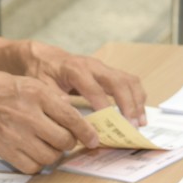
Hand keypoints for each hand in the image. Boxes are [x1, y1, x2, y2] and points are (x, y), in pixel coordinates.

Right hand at [0, 70, 99, 173]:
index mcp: (38, 96)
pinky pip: (32, 167)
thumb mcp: (33, 85)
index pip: (72, 118)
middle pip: (64, 140)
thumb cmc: (5, 91)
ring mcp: (16, 135)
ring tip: (49, 146)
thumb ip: (55, 100)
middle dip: (69, 142)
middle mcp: (28, 116)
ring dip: (55, 154)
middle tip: (65, 139)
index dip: (87, 132)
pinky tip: (35, 154)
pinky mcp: (6, 150)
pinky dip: (38, 164)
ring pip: (50, 156)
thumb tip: (78, 121)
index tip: (93, 140)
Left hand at [25, 41, 146, 125]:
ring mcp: (104, 67)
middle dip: (128, 104)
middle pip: (119, 82)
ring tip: (140, 122)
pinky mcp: (109, 72)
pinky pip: (129, 82)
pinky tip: (137, 112)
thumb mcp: (42, 86)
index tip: (112, 123)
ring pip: (128, 81)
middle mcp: (94, 66)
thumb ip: (55, 100)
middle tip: (133, 125)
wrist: (44, 57)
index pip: (94, 89)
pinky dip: (136, 97)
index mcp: (76, 70)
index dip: (104, 106)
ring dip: (137, 101)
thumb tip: (69, 117)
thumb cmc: (42, 72)